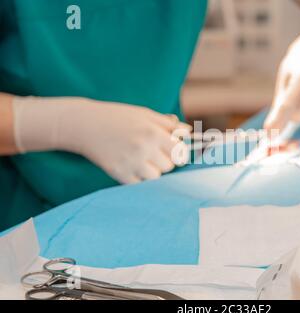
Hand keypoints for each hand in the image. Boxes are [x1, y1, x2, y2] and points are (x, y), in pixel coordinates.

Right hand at [13, 96, 190, 183]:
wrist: (84, 124)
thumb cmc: (117, 117)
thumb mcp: (144, 114)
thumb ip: (167, 124)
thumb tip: (188, 132)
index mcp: (152, 132)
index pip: (179, 151)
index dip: (177, 151)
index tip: (172, 149)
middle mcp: (143, 149)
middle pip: (169, 166)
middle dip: (165, 160)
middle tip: (153, 152)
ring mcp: (130, 163)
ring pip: (156, 177)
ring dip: (153, 171)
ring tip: (142, 159)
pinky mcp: (118, 174)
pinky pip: (139, 183)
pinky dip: (138, 177)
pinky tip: (131, 165)